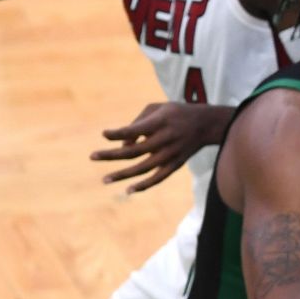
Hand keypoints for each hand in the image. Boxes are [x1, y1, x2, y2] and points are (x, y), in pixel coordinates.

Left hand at [91, 102, 227, 192]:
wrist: (207, 124)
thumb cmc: (176, 113)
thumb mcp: (158, 108)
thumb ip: (138, 122)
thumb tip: (122, 144)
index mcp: (161, 122)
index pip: (135, 129)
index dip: (118, 133)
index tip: (104, 134)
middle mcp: (165, 139)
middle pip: (134, 151)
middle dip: (111, 154)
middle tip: (92, 156)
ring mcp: (170, 154)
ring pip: (142, 168)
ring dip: (122, 175)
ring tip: (105, 180)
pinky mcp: (175, 164)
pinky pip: (157, 178)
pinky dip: (143, 185)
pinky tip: (128, 190)